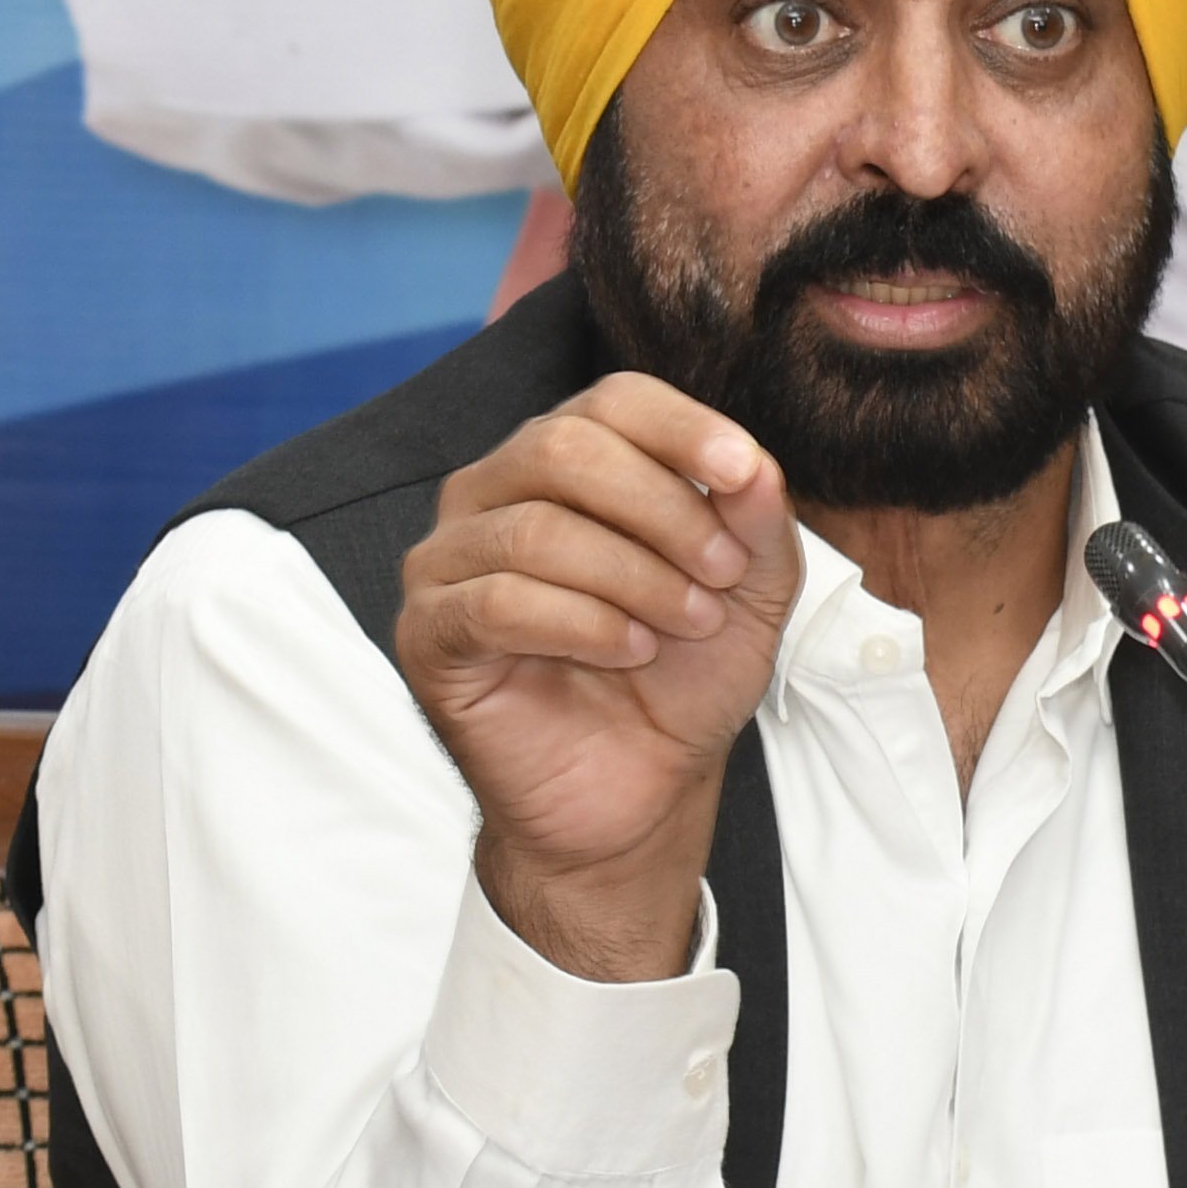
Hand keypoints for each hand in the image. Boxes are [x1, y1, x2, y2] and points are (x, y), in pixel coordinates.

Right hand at [398, 372, 802, 981]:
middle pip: (564, 446)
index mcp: (569, 461)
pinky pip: (498, 602)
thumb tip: (754, 463)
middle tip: (721, 572)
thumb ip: (757, 519)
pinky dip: (584, 624)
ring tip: (687, 623)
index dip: (682, 427)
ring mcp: (450, 561)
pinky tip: (631, 651)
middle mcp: (496, 493)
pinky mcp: (429, 634)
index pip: (613, 399)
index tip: (743, 473)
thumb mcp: (752, 591)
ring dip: (635, 577)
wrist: (643, 789)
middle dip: (662, 509)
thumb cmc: (685, 676)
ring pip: (536, 529)